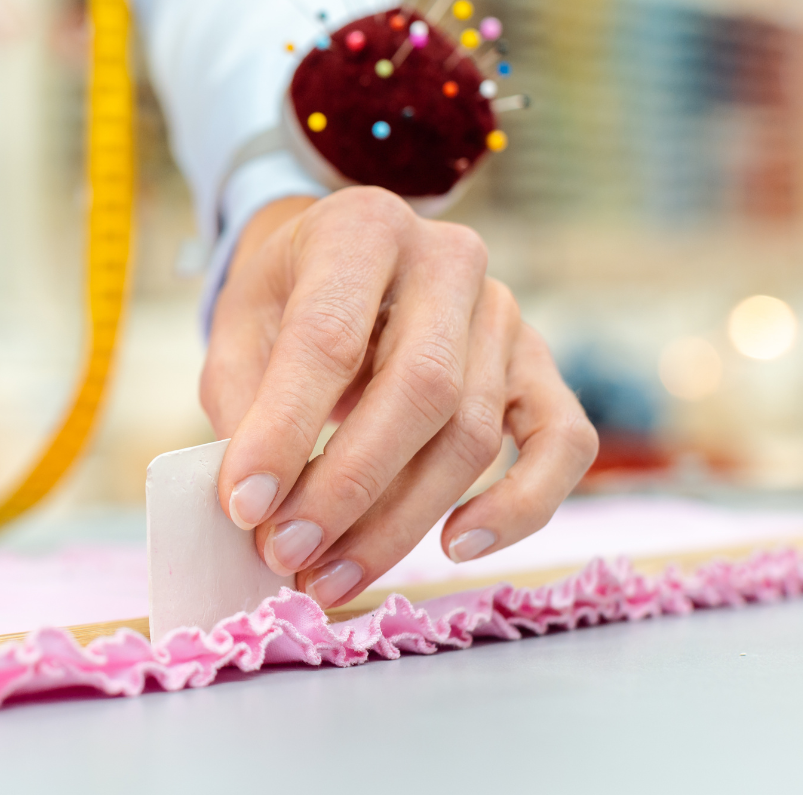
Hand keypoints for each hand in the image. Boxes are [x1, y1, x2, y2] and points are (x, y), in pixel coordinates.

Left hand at [203, 189, 596, 607]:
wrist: (346, 259)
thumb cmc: (288, 299)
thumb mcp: (241, 327)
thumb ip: (244, 404)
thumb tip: (254, 508)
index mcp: (363, 229)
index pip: (328, 337)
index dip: (284, 430)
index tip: (243, 505)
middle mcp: (449, 261)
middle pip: (419, 390)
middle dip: (348, 488)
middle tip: (288, 554)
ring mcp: (505, 314)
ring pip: (472, 434)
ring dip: (399, 522)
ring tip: (330, 574)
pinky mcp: (539, 366)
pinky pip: (561, 444)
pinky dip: (519, 506)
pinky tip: (457, 544)